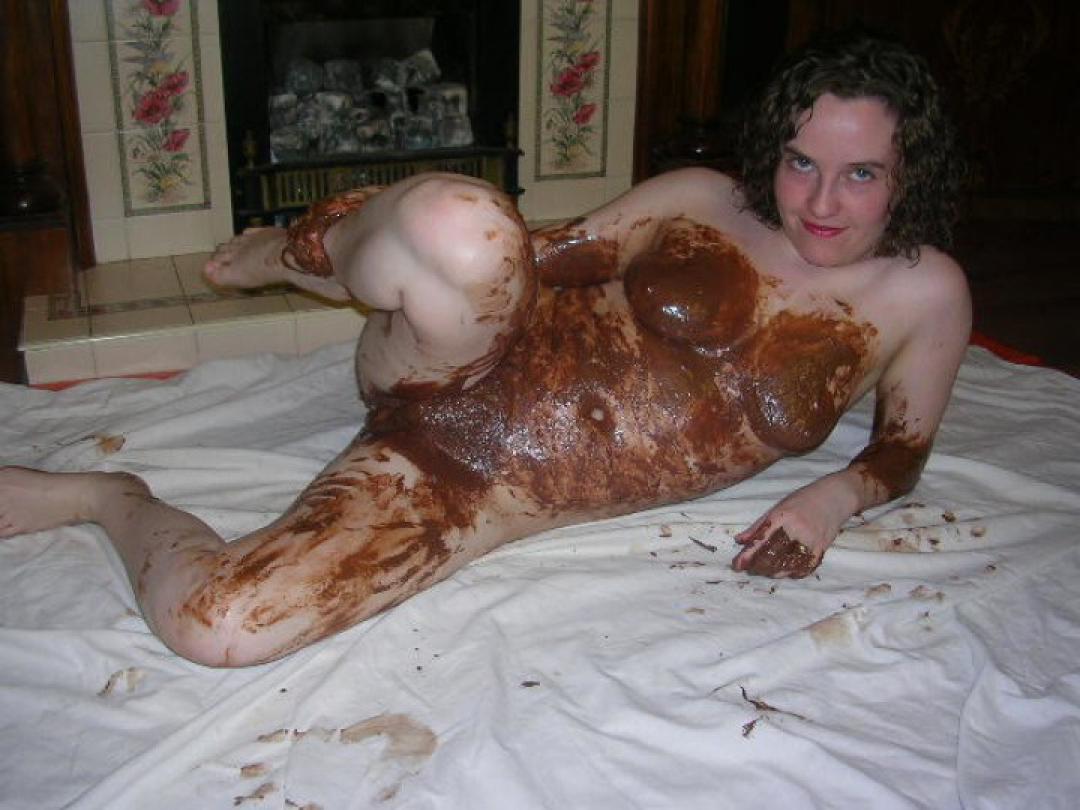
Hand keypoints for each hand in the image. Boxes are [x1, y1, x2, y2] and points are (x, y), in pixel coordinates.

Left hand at [731, 475, 854, 577]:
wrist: (834, 498)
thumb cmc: (803, 500)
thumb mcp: (778, 507)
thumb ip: (758, 526)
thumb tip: (739, 540)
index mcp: (781, 517)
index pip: (760, 540)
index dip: (747, 555)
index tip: (737, 565)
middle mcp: (795, 530)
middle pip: (772, 557)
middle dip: (758, 566)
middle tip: (751, 568)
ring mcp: (810, 541)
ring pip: (787, 566)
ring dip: (773, 572)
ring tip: (765, 570)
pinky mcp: (822, 549)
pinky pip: (804, 568)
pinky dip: (792, 573)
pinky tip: (785, 572)